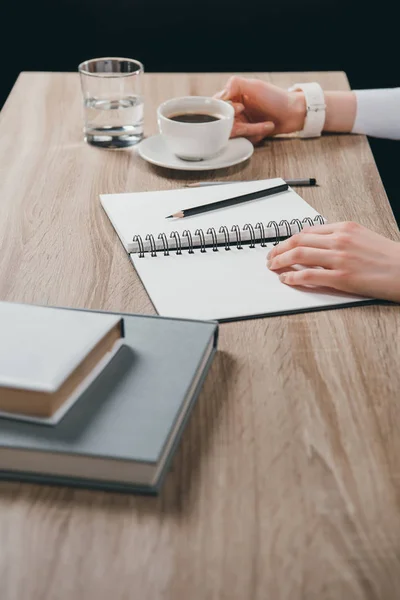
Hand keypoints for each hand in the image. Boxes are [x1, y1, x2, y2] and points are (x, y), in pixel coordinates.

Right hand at [215, 76, 306, 143]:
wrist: (294, 113)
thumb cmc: (277, 98)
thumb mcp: (255, 86)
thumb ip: (234, 85)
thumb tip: (219, 96)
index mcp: (233, 95)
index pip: (217, 106)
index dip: (226, 110)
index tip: (239, 109)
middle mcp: (234, 110)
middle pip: (224, 124)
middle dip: (240, 125)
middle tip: (250, 119)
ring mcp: (241, 122)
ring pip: (235, 134)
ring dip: (252, 131)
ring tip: (267, 125)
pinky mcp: (248, 134)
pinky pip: (244, 141)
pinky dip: (255, 137)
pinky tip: (266, 129)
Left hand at [267, 221, 399, 301]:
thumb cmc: (387, 257)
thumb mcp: (362, 238)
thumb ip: (339, 238)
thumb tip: (316, 244)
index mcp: (344, 228)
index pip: (307, 231)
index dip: (289, 240)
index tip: (281, 246)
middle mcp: (340, 240)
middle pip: (298, 240)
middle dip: (279, 249)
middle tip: (270, 257)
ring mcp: (339, 258)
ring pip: (299, 255)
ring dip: (281, 261)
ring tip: (273, 267)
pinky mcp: (341, 277)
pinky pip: (308, 274)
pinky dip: (292, 276)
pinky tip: (286, 279)